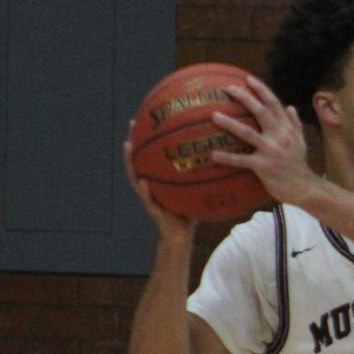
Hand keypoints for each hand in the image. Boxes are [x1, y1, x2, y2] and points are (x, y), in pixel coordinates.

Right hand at [123, 124, 194, 243]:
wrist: (181, 238)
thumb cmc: (190, 213)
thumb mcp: (199, 191)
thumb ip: (205, 176)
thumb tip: (225, 156)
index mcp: (161, 179)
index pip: (155, 154)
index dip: (152, 137)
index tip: (153, 116)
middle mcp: (151, 184)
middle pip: (140, 159)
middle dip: (136, 141)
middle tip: (134, 122)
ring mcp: (149, 197)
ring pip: (136, 176)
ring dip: (131, 162)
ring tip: (129, 146)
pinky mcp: (153, 211)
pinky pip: (148, 199)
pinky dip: (145, 191)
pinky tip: (143, 182)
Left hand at [211, 76, 319, 207]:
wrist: (306, 189)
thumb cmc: (300, 166)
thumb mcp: (302, 142)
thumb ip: (295, 124)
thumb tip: (290, 107)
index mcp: (287, 129)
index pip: (274, 104)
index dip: (261, 90)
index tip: (248, 79)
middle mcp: (280, 137)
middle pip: (260, 112)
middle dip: (244, 98)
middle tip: (228, 89)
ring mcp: (271, 151)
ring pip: (248, 133)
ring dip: (230, 124)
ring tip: (214, 115)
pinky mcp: (264, 167)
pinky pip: (242, 160)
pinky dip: (228, 158)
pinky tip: (214, 155)